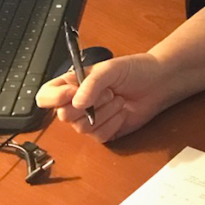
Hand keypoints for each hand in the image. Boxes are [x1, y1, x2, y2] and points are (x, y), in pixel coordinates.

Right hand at [36, 53, 169, 142]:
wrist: (158, 83)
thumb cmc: (134, 71)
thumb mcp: (111, 69)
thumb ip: (91, 83)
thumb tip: (77, 102)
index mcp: (71, 84)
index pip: (45, 96)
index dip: (55, 98)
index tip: (73, 92)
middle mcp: (76, 104)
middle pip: (63, 116)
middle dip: (91, 103)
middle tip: (109, 91)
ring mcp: (89, 120)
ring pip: (82, 127)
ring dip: (105, 112)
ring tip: (119, 99)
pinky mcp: (104, 132)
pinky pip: (99, 136)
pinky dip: (114, 123)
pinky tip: (123, 112)